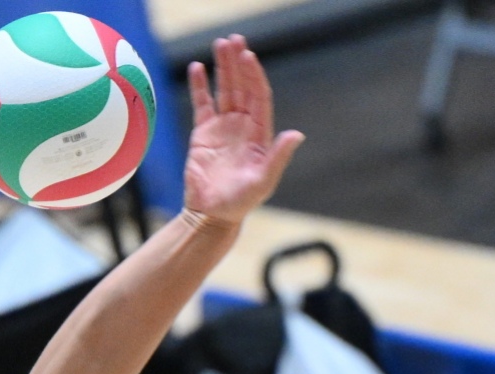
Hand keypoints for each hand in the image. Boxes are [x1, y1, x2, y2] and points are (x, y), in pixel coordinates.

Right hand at [182, 36, 304, 226]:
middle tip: (233, 39)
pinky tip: (197, 68)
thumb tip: (297, 135)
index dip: (254, 75)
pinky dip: (200, 85)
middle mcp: (243, 126)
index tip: (248, 56)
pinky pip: (202, 103)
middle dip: (238, 63)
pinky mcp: (203, 133)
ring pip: (224, 90)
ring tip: (219, 44)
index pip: (259, 96)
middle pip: (242, 87)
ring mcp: (223, 127)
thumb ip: (278, 157)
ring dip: (222, 67)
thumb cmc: (241, 202)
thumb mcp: (263, 181)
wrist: (212, 214)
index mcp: (260, 134)